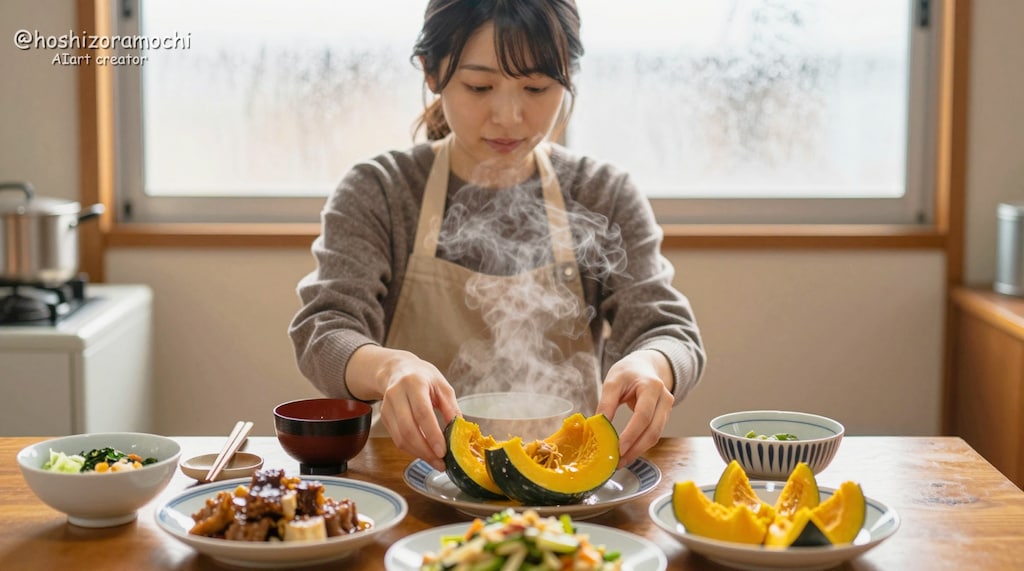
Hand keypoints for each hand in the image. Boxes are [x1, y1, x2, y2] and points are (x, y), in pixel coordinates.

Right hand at [348, 346, 459, 471]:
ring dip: (418, 453)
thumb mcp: (442, 386)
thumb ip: (451, 409)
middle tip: (440, 462)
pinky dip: (411, 449)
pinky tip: (424, 452)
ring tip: (434, 461)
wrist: (398, 369)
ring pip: (400, 438)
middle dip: (425, 450)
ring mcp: (387, 406)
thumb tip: (459, 432)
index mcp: (414, 383)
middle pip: (408, 429)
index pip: (422, 413)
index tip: (443, 452)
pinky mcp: (384, 417)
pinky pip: (396, 438)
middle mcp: (396, 394)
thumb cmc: (423, 377)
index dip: (432, 435)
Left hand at [595, 350, 673, 467]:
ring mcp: (667, 408)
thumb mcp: (612, 381)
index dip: (632, 434)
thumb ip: (606, 403)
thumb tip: (598, 426)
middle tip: (618, 461)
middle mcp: (664, 398)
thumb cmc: (628, 372)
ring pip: (655, 436)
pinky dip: (640, 445)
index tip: (618, 448)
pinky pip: (653, 434)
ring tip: (620, 461)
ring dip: (638, 451)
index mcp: (651, 386)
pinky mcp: (663, 417)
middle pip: (653, 430)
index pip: (643, 415)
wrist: (644, 366)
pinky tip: (628, 452)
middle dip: (635, 449)